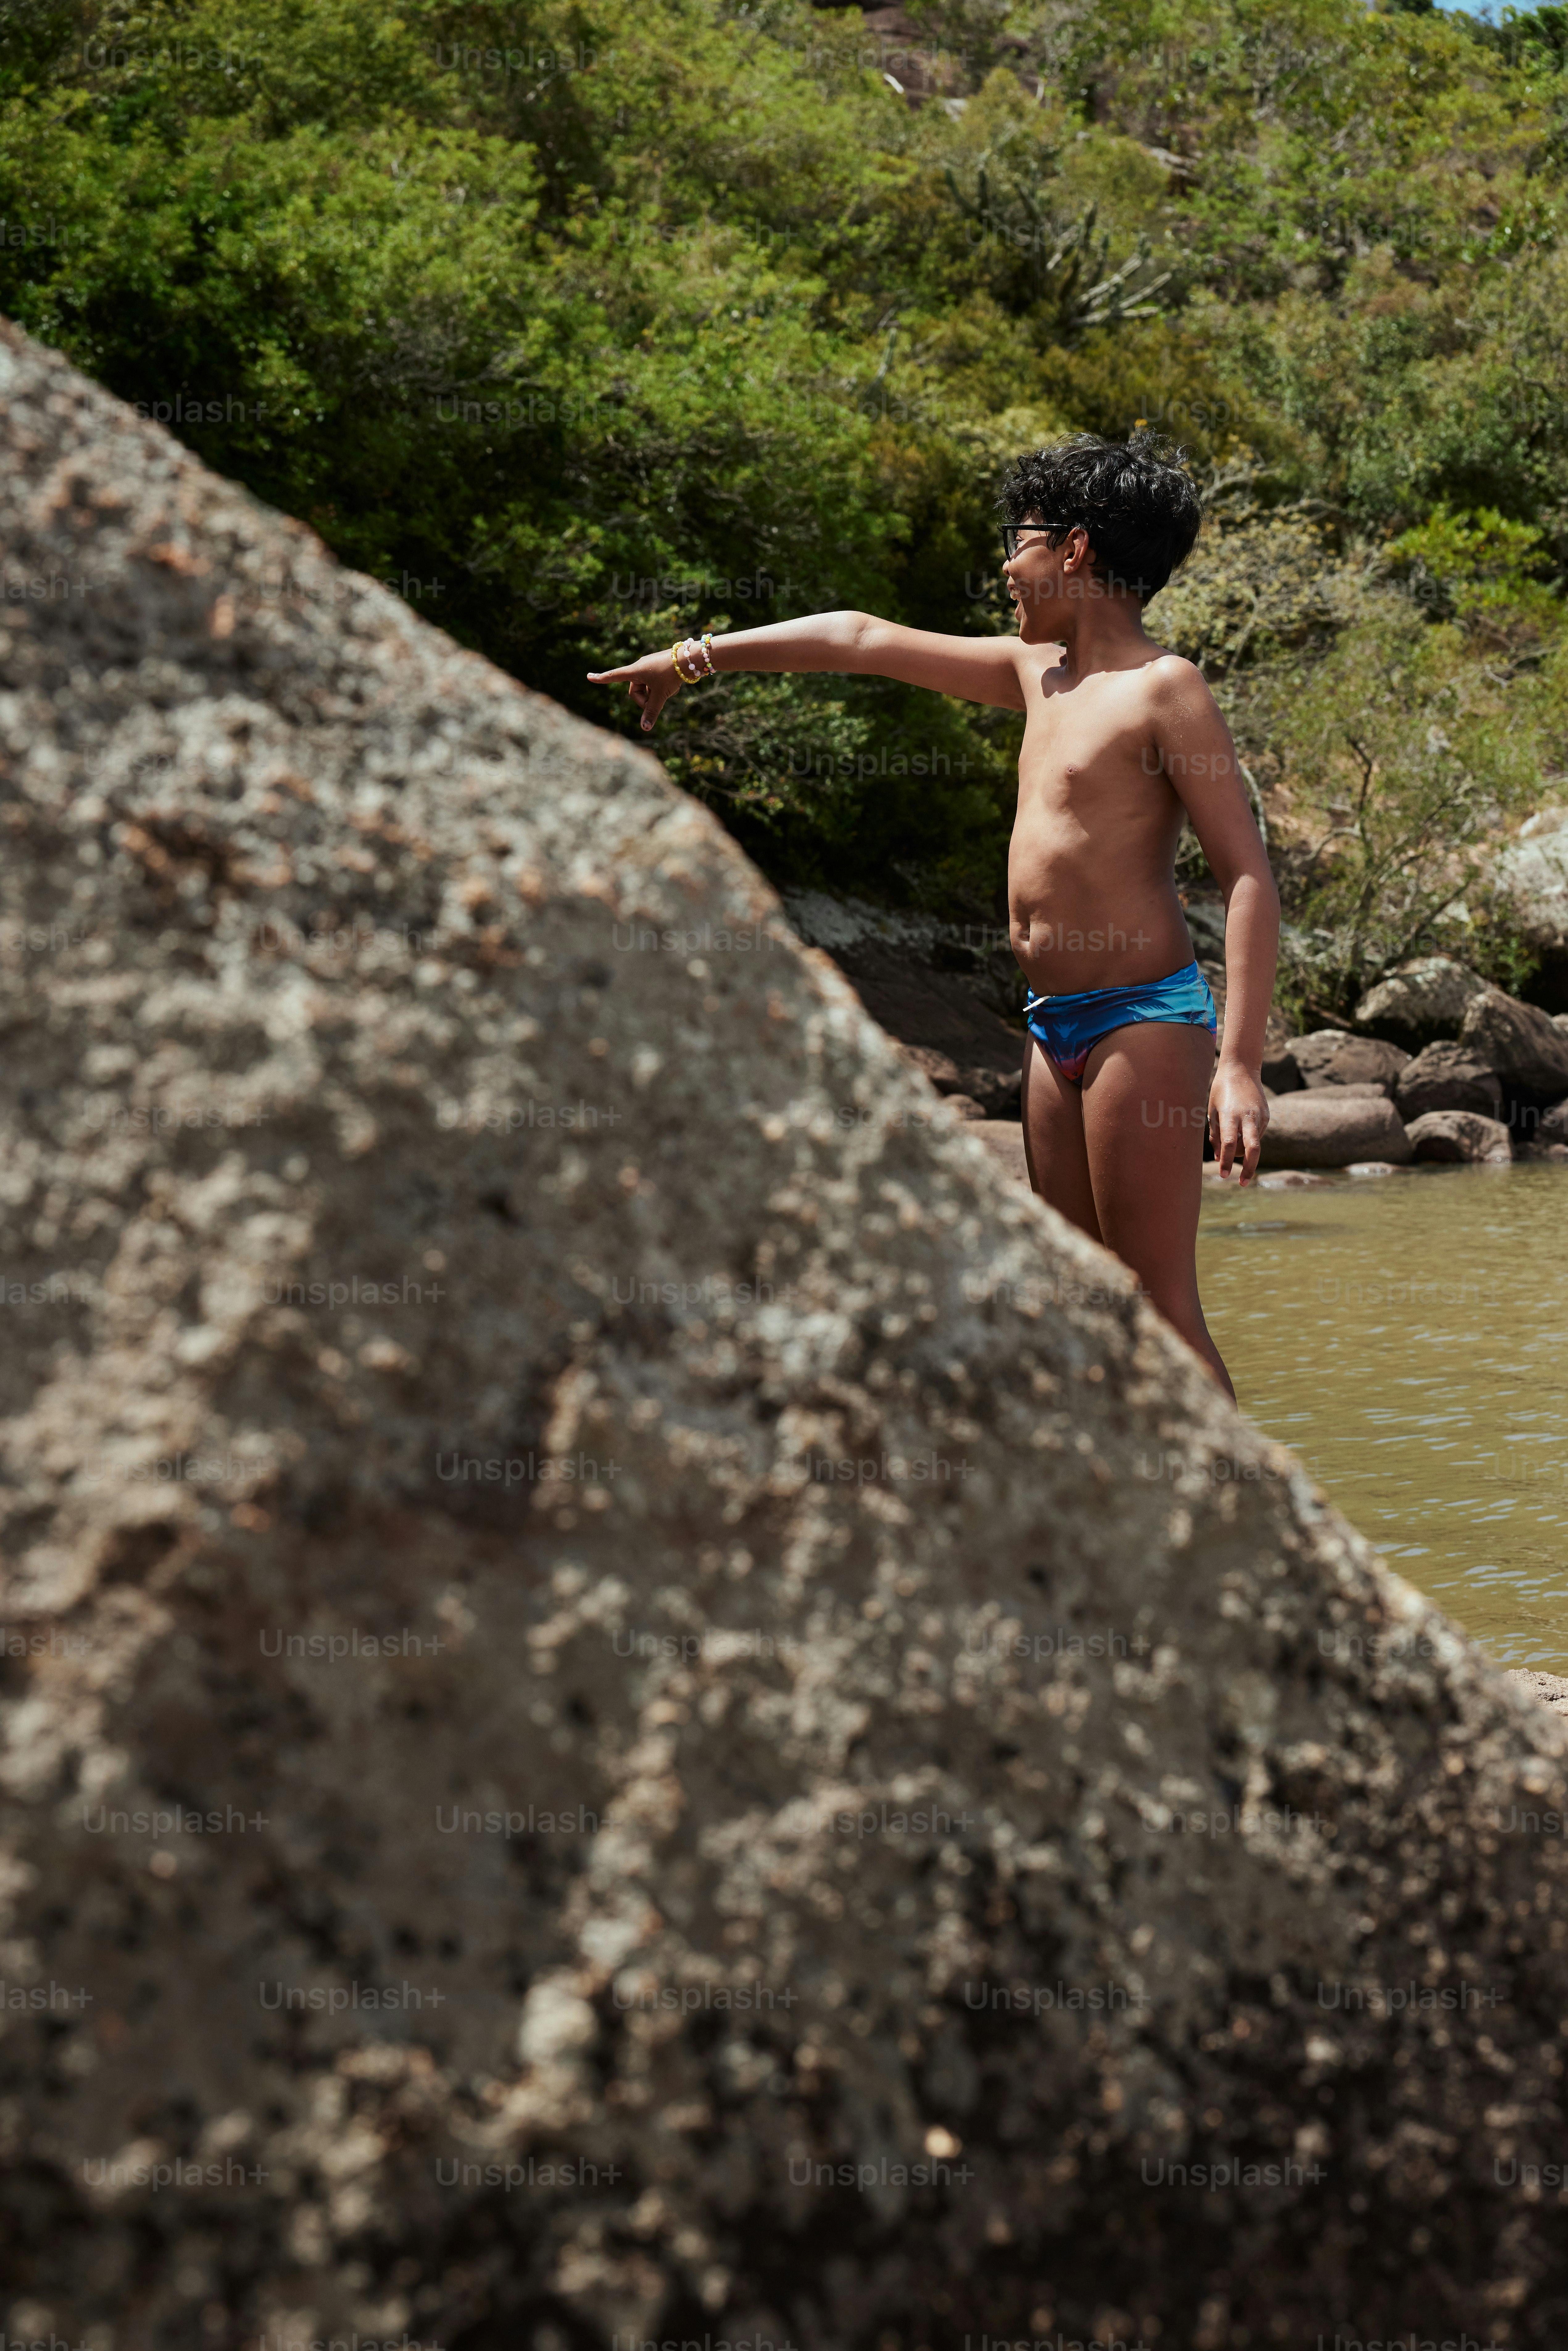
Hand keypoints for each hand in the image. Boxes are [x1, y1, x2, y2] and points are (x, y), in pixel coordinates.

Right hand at [586, 649, 682, 732]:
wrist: (689, 658)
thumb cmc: (671, 674)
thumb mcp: (660, 696)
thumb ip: (652, 712)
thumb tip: (644, 729)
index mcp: (634, 671)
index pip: (614, 676)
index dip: (601, 679)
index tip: (589, 677)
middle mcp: (639, 667)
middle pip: (635, 691)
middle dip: (645, 699)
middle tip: (657, 701)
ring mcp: (648, 666)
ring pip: (646, 688)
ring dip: (655, 694)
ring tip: (668, 689)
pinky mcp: (657, 667)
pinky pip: (654, 683)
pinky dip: (661, 688)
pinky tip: (672, 684)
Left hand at [1208, 1059, 1268, 1184]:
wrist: (1242, 1069)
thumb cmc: (1220, 1090)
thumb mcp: (1212, 1110)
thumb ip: (1214, 1134)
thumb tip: (1217, 1157)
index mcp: (1230, 1114)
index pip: (1228, 1143)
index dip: (1225, 1160)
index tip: (1222, 1174)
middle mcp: (1248, 1116)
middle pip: (1252, 1149)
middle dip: (1248, 1168)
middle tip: (1242, 1183)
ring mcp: (1260, 1116)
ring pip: (1255, 1144)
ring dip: (1243, 1154)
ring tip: (1231, 1151)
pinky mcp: (1266, 1116)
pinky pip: (1257, 1135)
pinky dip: (1248, 1140)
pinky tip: (1240, 1131)